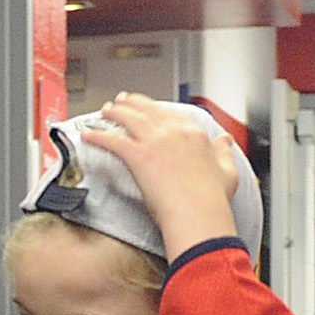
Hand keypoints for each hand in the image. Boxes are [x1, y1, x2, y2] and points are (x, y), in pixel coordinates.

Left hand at [88, 93, 240, 259]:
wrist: (198, 213)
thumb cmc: (212, 199)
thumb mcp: (227, 171)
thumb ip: (223, 152)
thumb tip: (224, 141)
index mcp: (194, 133)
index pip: (170, 113)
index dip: (156, 108)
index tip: (148, 107)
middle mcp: (174, 132)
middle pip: (148, 110)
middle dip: (132, 103)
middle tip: (121, 101)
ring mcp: (156, 142)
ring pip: (129, 118)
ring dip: (114, 112)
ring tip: (105, 111)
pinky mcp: (138, 156)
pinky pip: (112, 140)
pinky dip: (97, 135)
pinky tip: (87, 134)